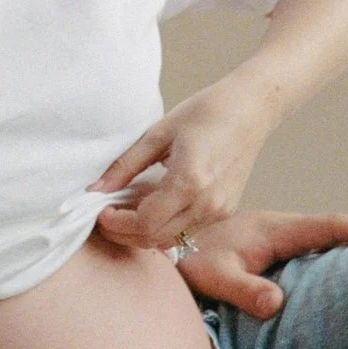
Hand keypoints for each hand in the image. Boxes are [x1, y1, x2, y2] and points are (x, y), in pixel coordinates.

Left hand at [89, 76, 282, 250]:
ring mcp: (219, 210)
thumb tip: (96, 189)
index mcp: (189, 182)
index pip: (145, 223)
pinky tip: (151, 206)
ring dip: (143, 232)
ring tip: (127, 209)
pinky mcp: (225, 211)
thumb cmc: (206, 112)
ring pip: (171, 239)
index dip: (117, 224)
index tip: (100, 212)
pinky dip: (163, 226)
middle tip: (106, 216)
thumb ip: (125, 165)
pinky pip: (186, 230)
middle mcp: (208, 203)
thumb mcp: (157, 133)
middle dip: (124, 233)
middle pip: (156, 239)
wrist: (251, 109)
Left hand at [174, 209, 347, 317]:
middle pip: (341, 236)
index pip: (332, 226)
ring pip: (329, 249)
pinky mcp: (274, 263)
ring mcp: (281, 248)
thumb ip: (241, 287)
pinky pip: (314, 263)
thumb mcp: (211, 274)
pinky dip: (337, 267)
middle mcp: (285, 236)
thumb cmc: (185, 262)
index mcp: (277, 230)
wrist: (164, 252)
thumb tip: (276, 303)